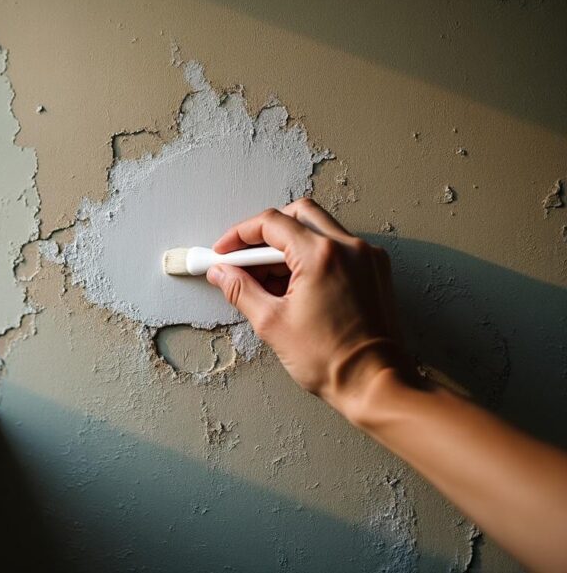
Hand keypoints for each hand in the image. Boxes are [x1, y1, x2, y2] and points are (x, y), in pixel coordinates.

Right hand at [207, 198, 412, 419]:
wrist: (373, 383)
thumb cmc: (331, 360)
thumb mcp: (271, 323)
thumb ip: (241, 290)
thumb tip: (222, 274)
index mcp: (321, 256)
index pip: (271, 223)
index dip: (239, 235)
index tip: (225, 251)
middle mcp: (349, 248)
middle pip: (297, 214)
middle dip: (266, 232)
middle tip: (245, 257)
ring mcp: (366, 257)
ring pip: (319, 228)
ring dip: (289, 244)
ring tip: (268, 279)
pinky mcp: (374, 270)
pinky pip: (338, 246)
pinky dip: (312, 255)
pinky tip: (295, 283)